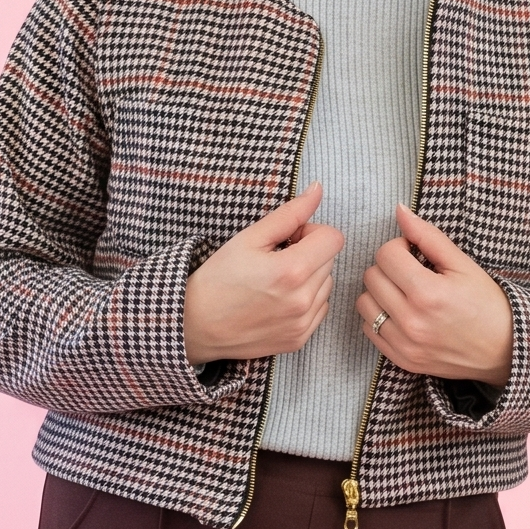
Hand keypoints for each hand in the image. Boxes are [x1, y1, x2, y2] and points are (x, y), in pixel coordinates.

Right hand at [184, 182, 344, 364]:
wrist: (196, 326)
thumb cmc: (217, 280)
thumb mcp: (249, 239)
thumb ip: (289, 214)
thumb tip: (318, 190)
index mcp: (292, 271)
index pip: (333, 239)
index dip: (312, 231)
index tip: (290, 238)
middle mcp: (303, 301)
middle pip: (330, 260)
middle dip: (309, 253)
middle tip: (276, 258)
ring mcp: (303, 323)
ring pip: (326, 284)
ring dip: (309, 277)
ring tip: (275, 281)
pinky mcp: (300, 339)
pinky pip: (320, 309)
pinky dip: (306, 300)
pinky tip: (278, 300)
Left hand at [357, 204, 512, 386]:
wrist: (504, 350)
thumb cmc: (488, 304)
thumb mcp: (463, 265)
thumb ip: (428, 236)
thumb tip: (399, 210)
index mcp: (428, 293)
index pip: (386, 254)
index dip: (400, 247)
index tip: (415, 254)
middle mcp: (411, 321)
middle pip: (371, 277)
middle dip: (389, 268)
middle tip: (411, 272)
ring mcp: (404, 344)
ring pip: (364, 303)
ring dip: (379, 292)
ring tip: (404, 292)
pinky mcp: (401, 359)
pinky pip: (368, 329)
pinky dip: (379, 317)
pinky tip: (401, 313)